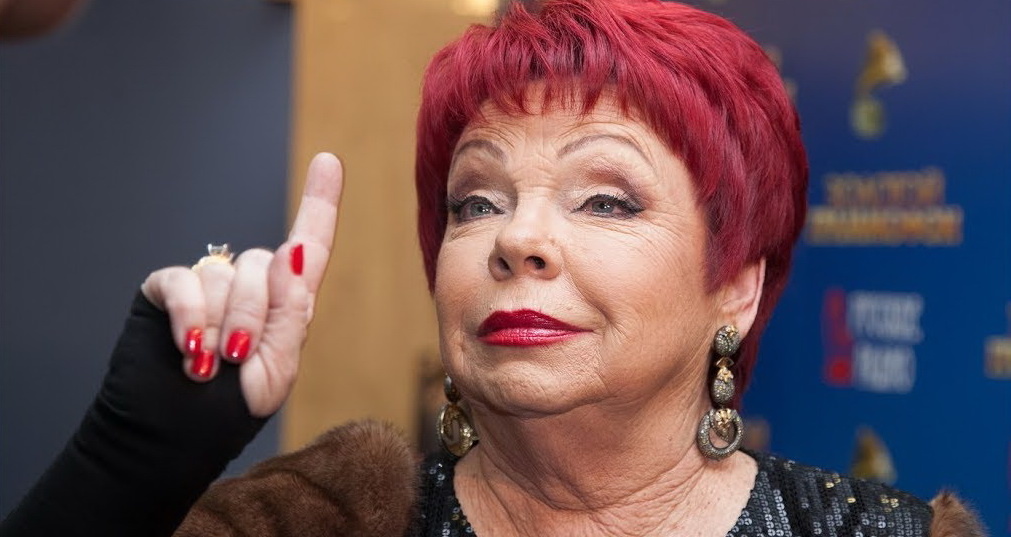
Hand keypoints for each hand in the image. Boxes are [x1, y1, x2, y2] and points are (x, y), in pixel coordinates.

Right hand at [141, 153, 343, 416]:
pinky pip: (185, 281)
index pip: (307, 246)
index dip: (319, 203)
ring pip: (225, 274)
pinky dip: (191, 316)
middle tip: (238, 359)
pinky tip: (190, 349)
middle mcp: (250, 285)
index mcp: (286, 302)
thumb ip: (290, 310)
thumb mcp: (279, 366)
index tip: (329, 161)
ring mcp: (208, 285)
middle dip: (255, 316)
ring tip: (210, 364)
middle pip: (265, 264)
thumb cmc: (234, 407)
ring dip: (220, 326)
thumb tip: (290, 252)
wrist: (177, 434)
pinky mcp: (168, 289)